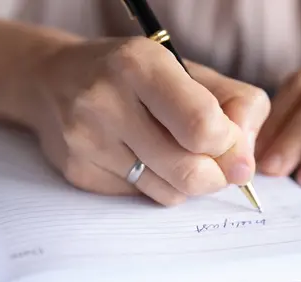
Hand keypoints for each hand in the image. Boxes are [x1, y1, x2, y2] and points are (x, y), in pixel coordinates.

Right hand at [29, 37, 268, 204]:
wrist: (55, 80)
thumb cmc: (135, 74)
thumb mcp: (190, 71)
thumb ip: (236, 106)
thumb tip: (245, 165)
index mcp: (140, 65)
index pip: (203, 126)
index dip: (229, 145)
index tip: (230, 143)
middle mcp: (106, 101)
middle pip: (190, 172)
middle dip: (216, 175)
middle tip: (215, 162)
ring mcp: (87, 141)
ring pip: (169, 193)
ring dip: (187, 181)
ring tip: (175, 152)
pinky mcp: (78, 172)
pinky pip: (141, 198)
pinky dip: (156, 184)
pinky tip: (141, 157)